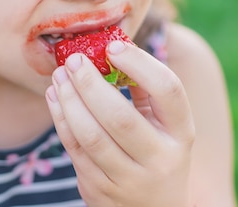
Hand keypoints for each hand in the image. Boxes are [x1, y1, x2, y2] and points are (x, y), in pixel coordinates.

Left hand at [46, 40, 194, 205]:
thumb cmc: (157, 154)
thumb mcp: (166, 126)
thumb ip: (146, 91)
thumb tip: (115, 48)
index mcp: (182, 134)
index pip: (168, 91)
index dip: (140, 64)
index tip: (113, 46)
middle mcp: (160, 159)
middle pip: (120, 117)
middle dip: (90, 84)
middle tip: (74, 60)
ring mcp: (129, 180)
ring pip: (91, 136)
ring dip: (69, 101)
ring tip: (59, 76)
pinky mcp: (100, 191)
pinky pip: (75, 150)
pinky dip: (61, 120)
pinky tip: (54, 98)